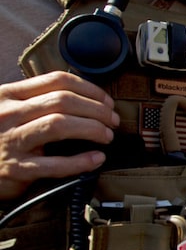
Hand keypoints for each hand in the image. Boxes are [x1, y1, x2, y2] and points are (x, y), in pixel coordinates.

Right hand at [0, 72, 118, 200]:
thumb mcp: (8, 110)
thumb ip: (36, 101)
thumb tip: (83, 99)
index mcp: (9, 95)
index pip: (57, 80)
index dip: (89, 89)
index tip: (106, 101)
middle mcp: (9, 114)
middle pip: (64, 101)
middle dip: (97, 109)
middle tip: (112, 120)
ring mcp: (11, 140)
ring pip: (60, 124)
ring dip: (92, 128)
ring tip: (106, 135)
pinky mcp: (15, 169)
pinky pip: (55, 164)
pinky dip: (81, 161)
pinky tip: (96, 159)